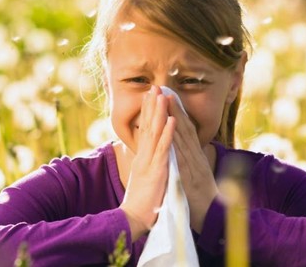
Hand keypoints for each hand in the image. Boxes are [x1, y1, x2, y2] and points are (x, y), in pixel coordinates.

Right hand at [119, 85, 176, 241]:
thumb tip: (145, 156)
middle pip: (147, 126)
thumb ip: (145, 165)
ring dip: (159, 113)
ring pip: (155, 132)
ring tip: (163, 95)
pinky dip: (168, 133)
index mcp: (141, 158)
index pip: (144, 130)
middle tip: (154, 87)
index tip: (150, 96)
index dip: (148, 112)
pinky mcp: (157, 170)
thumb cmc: (140, 202)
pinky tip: (172, 120)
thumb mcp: (143, 179)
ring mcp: (149, 162)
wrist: (133, 218)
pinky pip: (164, 149)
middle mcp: (143, 156)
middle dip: (151, 106)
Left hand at [168, 95, 218, 232]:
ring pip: (183, 138)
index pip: (185, 130)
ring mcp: (194, 165)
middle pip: (184, 128)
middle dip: (174, 108)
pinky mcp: (190, 177)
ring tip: (166, 101)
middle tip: (164, 89)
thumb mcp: (195, 176)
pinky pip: (182, 157)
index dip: (177, 112)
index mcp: (195, 157)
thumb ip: (190, 162)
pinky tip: (171, 130)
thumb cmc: (202, 199)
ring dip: (174, 118)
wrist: (213, 218)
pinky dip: (177, 143)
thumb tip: (184, 150)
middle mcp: (196, 157)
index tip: (168, 96)